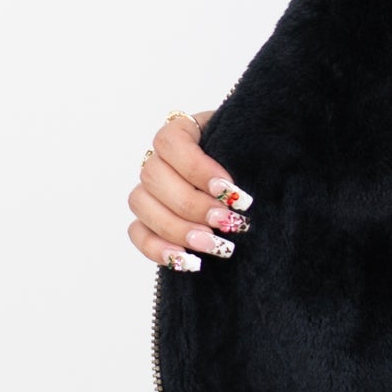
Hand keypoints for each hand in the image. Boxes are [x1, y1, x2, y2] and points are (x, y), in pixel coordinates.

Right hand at [127, 110, 251, 271]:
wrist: (252, 172)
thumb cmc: (251, 154)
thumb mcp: (253, 143)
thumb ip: (248, 152)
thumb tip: (247, 187)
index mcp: (181, 130)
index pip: (170, 142)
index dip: (196, 168)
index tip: (229, 189)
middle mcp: (158, 158)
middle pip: (154, 177)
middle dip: (193, 204)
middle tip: (228, 221)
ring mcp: (148, 189)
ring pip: (143, 206)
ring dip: (178, 229)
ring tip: (215, 245)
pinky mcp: (146, 218)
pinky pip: (138, 234)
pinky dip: (159, 250)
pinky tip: (189, 261)